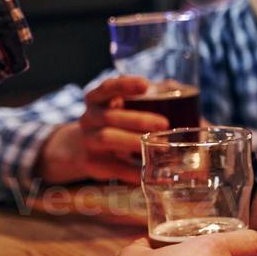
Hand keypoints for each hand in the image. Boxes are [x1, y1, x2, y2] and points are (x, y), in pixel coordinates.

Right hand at [37, 76, 169, 185]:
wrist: (83, 148)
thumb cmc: (114, 122)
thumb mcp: (122, 106)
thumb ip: (146, 97)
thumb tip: (174, 86)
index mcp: (97, 99)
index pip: (107, 88)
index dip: (124, 85)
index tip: (145, 84)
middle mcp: (89, 118)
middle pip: (110, 116)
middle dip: (138, 119)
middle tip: (164, 123)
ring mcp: (87, 140)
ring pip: (106, 138)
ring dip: (133, 141)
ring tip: (160, 145)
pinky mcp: (91, 163)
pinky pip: (112, 166)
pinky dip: (132, 170)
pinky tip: (150, 170)